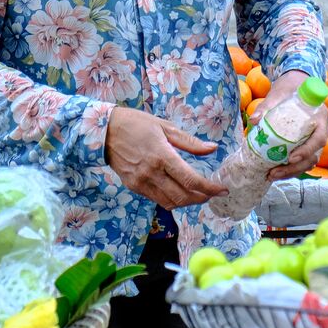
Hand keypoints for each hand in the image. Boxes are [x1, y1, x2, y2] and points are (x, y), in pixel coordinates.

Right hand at [104, 107, 226, 208]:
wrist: (104, 131)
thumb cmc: (137, 124)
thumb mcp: (166, 127)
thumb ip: (190, 142)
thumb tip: (213, 149)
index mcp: (162, 156)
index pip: (191, 180)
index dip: (209, 188)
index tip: (222, 190)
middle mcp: (152, 173)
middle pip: (182, 197)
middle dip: (201, 198)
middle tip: (212, 193)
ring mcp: (141, 182)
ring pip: (170, 203)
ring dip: (187, 202)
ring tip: (198, 194)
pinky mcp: (133, 186)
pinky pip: (157, 199)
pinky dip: (171, 200)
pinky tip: (179, 191)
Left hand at [254, 70, 327, 181]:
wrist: (296, 84)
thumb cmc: (290, 88)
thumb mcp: (278, 93)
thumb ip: (267, 106)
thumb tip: (254, 120)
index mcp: (320, 118)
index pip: (318, 139)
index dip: (306, 151)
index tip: (290, 158)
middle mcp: (322, 131)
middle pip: (313, 156)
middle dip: (294, 169)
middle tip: (274, 172)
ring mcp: (316, 139)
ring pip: (309, 162)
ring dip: (292, 172)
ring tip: (272, 175)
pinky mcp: (308, 144)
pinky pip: (304, 161)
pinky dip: (292, 169)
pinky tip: (277, 171)